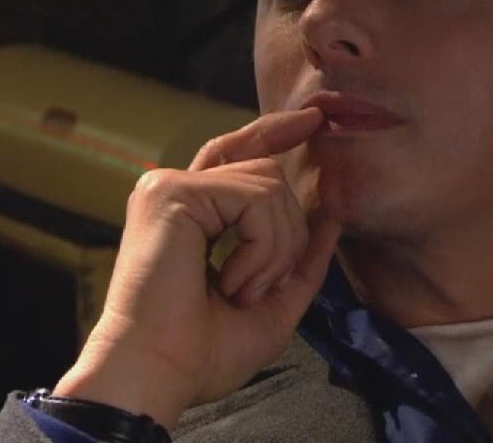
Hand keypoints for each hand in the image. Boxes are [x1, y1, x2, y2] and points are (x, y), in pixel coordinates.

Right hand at [52, 107, 339, 428]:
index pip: (238, 153)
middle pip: (267, 174)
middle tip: (258, 290)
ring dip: (275, 250)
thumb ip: (302, 259)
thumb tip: (333, 213)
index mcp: (191, 213)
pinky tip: (231, 283)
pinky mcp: (172, 192)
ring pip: (269, 186)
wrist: (158, 373)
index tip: (314, 120)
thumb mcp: (272, 303)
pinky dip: (262, 249)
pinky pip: (255, 200)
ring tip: (242, 292)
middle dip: (287, 234)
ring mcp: (169, 186)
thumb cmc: (201, 352)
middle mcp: (175, 191)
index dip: (275, 132)